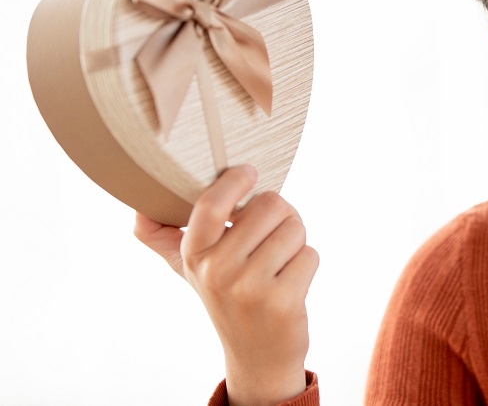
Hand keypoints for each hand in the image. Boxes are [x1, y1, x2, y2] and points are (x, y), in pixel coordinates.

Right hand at [135, 166, 318, 405]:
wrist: (256, 353)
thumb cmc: (227, 296)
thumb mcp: (189, 268)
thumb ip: (162, 237)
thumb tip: (139, 208)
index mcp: (194, 254)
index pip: (212, 204)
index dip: (235, 180)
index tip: (248, 173)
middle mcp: (218, 270)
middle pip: (271, 205)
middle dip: (281, 215)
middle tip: (271, 238)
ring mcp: (250, 287)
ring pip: (294, 227)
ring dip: (295, 241)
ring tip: (278, 263)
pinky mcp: (282, 301)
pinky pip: (310, 254)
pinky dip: (306, 263)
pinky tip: (289, 283)